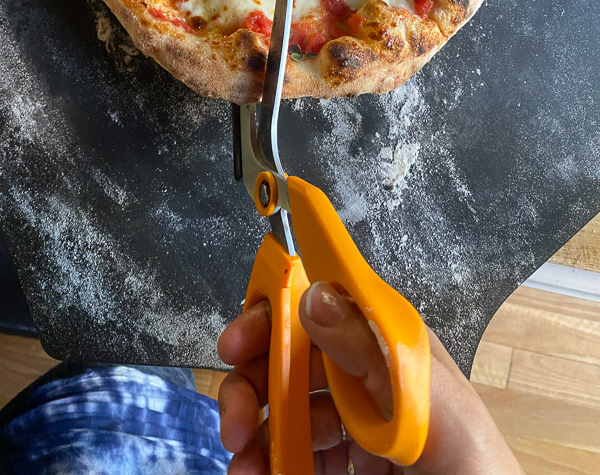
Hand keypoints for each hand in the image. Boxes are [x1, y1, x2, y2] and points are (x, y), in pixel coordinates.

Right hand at [217, 282, 524, 473]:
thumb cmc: (474, 463)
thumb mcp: (429, 402)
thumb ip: (373, 349)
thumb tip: (317, 295)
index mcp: (387, 344)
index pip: (321, 307)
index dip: (273, 314)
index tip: (238, 343)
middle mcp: (367, 375)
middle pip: (291, 361)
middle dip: (254, 386)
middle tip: (236, 424)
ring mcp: (355, 421)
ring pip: (287, 412)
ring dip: (256, 434)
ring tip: (246, 466)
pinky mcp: (348, 461)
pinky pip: (297, 455)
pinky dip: (272, 464)